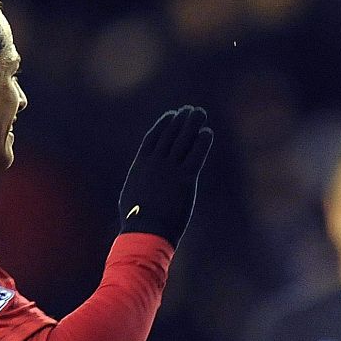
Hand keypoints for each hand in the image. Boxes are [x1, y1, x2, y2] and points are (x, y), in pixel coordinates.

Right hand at [119, 105, 213, 244]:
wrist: (146, 229)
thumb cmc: (137, 219)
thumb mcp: (132, 195)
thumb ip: (139, 183)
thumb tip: (139, 184)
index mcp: (141, 164)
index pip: (153, 137)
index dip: (164, 124)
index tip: (172, 115)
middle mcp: (155, 162)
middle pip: (170, 134)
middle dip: (181, 120)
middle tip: (190, 110)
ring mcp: (170, 169)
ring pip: (183, 140)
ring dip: (192, 124)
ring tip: (200, 113)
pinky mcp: (185, 179)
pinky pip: (196, 155)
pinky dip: (202, 142)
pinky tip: (207, 133)